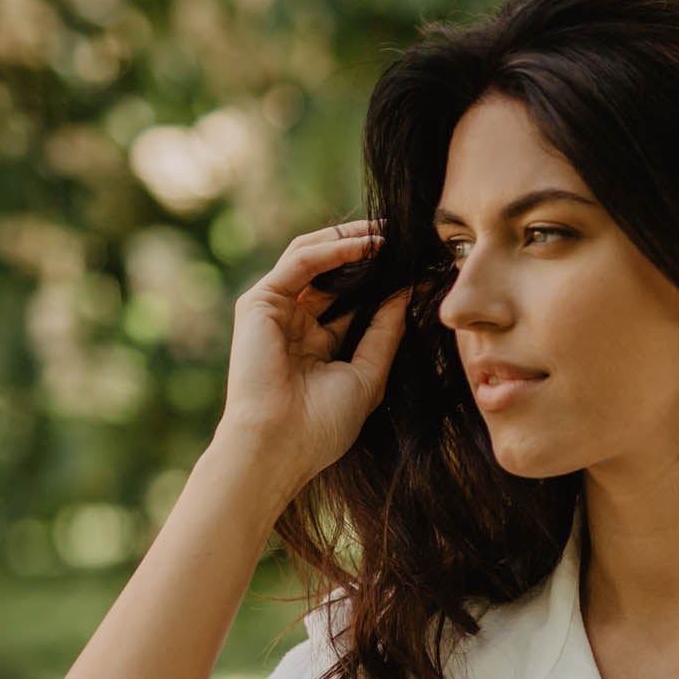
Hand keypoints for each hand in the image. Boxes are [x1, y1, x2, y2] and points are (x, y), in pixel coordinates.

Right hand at [213, 221, 409, 503]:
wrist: (280, 444)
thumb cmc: (322, 424)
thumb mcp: (368, 373)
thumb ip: (386, 330)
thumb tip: (408, 291)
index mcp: (318, 344)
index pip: (352, 300)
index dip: (383, 282)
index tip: (420, 269)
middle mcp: (295, 323)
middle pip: (333, 272)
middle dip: (366, 251)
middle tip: (405, 237)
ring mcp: (275, 311)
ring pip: (314, 256)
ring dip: (351, 240)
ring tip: (389, 233)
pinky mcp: (259, 301)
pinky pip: (301, 262)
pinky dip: (333, 249)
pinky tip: (366, 246)